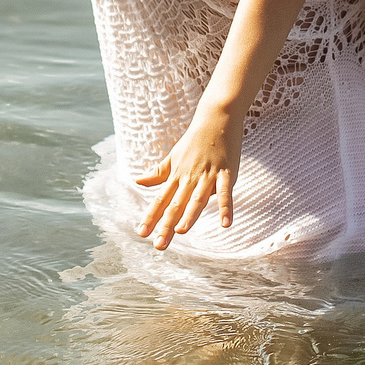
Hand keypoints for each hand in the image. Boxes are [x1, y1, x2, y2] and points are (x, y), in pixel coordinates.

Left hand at [133, 107, 242, 249]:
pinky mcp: (225, 173)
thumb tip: (138, 181)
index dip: (151, 217)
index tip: (141, 234)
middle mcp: (189, 178)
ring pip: (197, 199)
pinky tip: (225, 224)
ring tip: (181, 231)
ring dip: (190, 215)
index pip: (161, 200)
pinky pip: (225, 193)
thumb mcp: (173, 156)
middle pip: (176, 205)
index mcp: (176, 176)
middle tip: (158, 245)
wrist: (215, 118)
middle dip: (166, 225)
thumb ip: (158, 172)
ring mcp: (208, 175)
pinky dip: (225, 207)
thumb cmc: (194, 140)